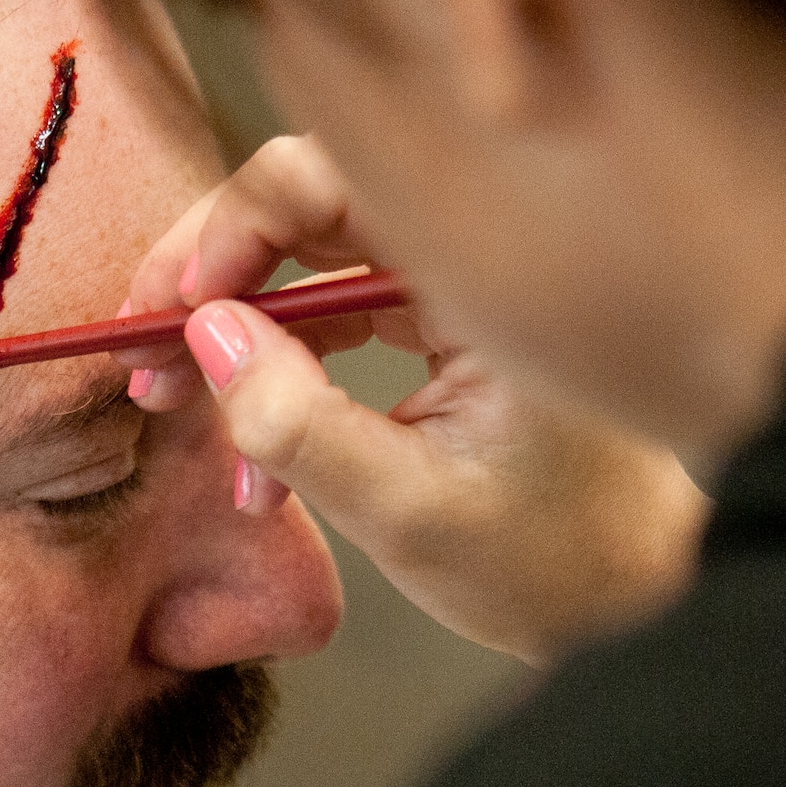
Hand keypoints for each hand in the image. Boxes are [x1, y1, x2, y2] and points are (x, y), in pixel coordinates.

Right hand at [121, 136, 707, 664]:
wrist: (643, 604)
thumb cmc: (557, 563)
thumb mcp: (408, 512)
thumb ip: (298, 426)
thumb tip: (204, 334)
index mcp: (483, 273)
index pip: (330, 182)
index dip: (232, 228)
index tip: (174, 309)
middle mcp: (467, 259)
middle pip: (306, 209)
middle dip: (210, 277)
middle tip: (141, 350)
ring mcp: (451, 292)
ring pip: (308, 267)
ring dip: (232, 333)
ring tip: (170, 409)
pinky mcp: (439, 332)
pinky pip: (333, 321)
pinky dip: (278, 376)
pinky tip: (251, 465)